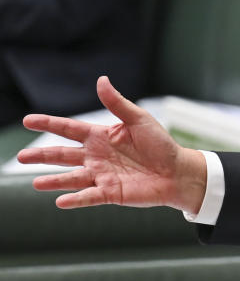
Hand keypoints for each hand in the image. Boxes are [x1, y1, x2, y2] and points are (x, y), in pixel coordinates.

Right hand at [17, 76, 207, 213]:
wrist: (178, 171)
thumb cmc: (160, 144)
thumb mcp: (139, 119)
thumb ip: (117, 103)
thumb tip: (101, 80)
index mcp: (101, 136)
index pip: (69, 129)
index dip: (48, 124)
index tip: (28, 121)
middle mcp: (96, 156)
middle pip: (63, 155)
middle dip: (42, 156)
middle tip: (20, 157)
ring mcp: (102, 175)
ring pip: (72, 178)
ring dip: (54, 180)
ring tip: (36, 182)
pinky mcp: (111, 193)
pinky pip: (90, 196)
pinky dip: (76, 199)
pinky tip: (60, 201)